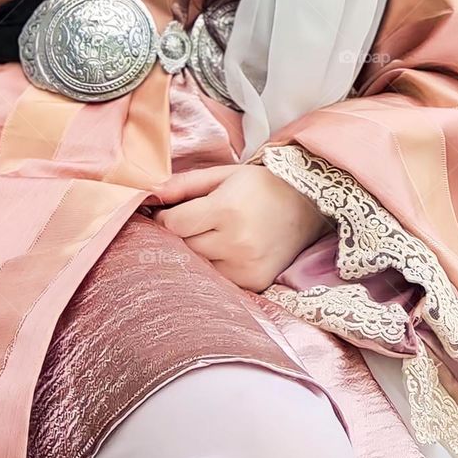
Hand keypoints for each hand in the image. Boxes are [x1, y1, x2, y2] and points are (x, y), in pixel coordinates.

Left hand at [147, 161, 327, 292]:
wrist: (308, 206)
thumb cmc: (262, 186)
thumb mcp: (224, 174)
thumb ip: (184, 184)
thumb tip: (149, 193)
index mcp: (226, 209)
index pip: (173, 225)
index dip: (164, 219)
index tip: (165, 214)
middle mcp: (236, 242)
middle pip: (183, 247)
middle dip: (178, 237)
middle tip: (185, 225)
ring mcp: (246, 267)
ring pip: (198, 266)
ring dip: (195, 254)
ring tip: (208, 237)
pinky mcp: (254, 283)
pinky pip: (218, 280)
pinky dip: (214, 268)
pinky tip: (224, 252)